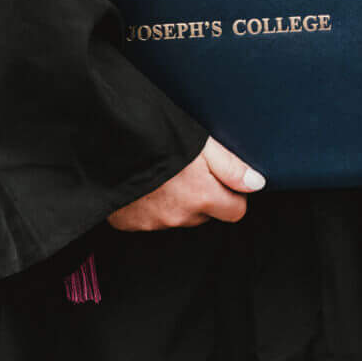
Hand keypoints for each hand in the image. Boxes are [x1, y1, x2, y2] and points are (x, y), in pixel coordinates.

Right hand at [106, 138, 263, 230]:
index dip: (232, 194)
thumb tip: (257, 184)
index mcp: (201, 197)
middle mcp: (179, 216)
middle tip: (189, 169)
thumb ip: (231, 167)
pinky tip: (144, 182)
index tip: (223, 179)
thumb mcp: (201, 143)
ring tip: (163, 173)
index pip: (235, 211)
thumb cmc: (155, 136)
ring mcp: (153, 223)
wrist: (105, 143)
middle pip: (205, 213)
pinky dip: (150, 205)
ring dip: (176, 200)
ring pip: (178, 216)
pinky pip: (150, 218)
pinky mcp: (129, 224)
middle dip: (203, 196)